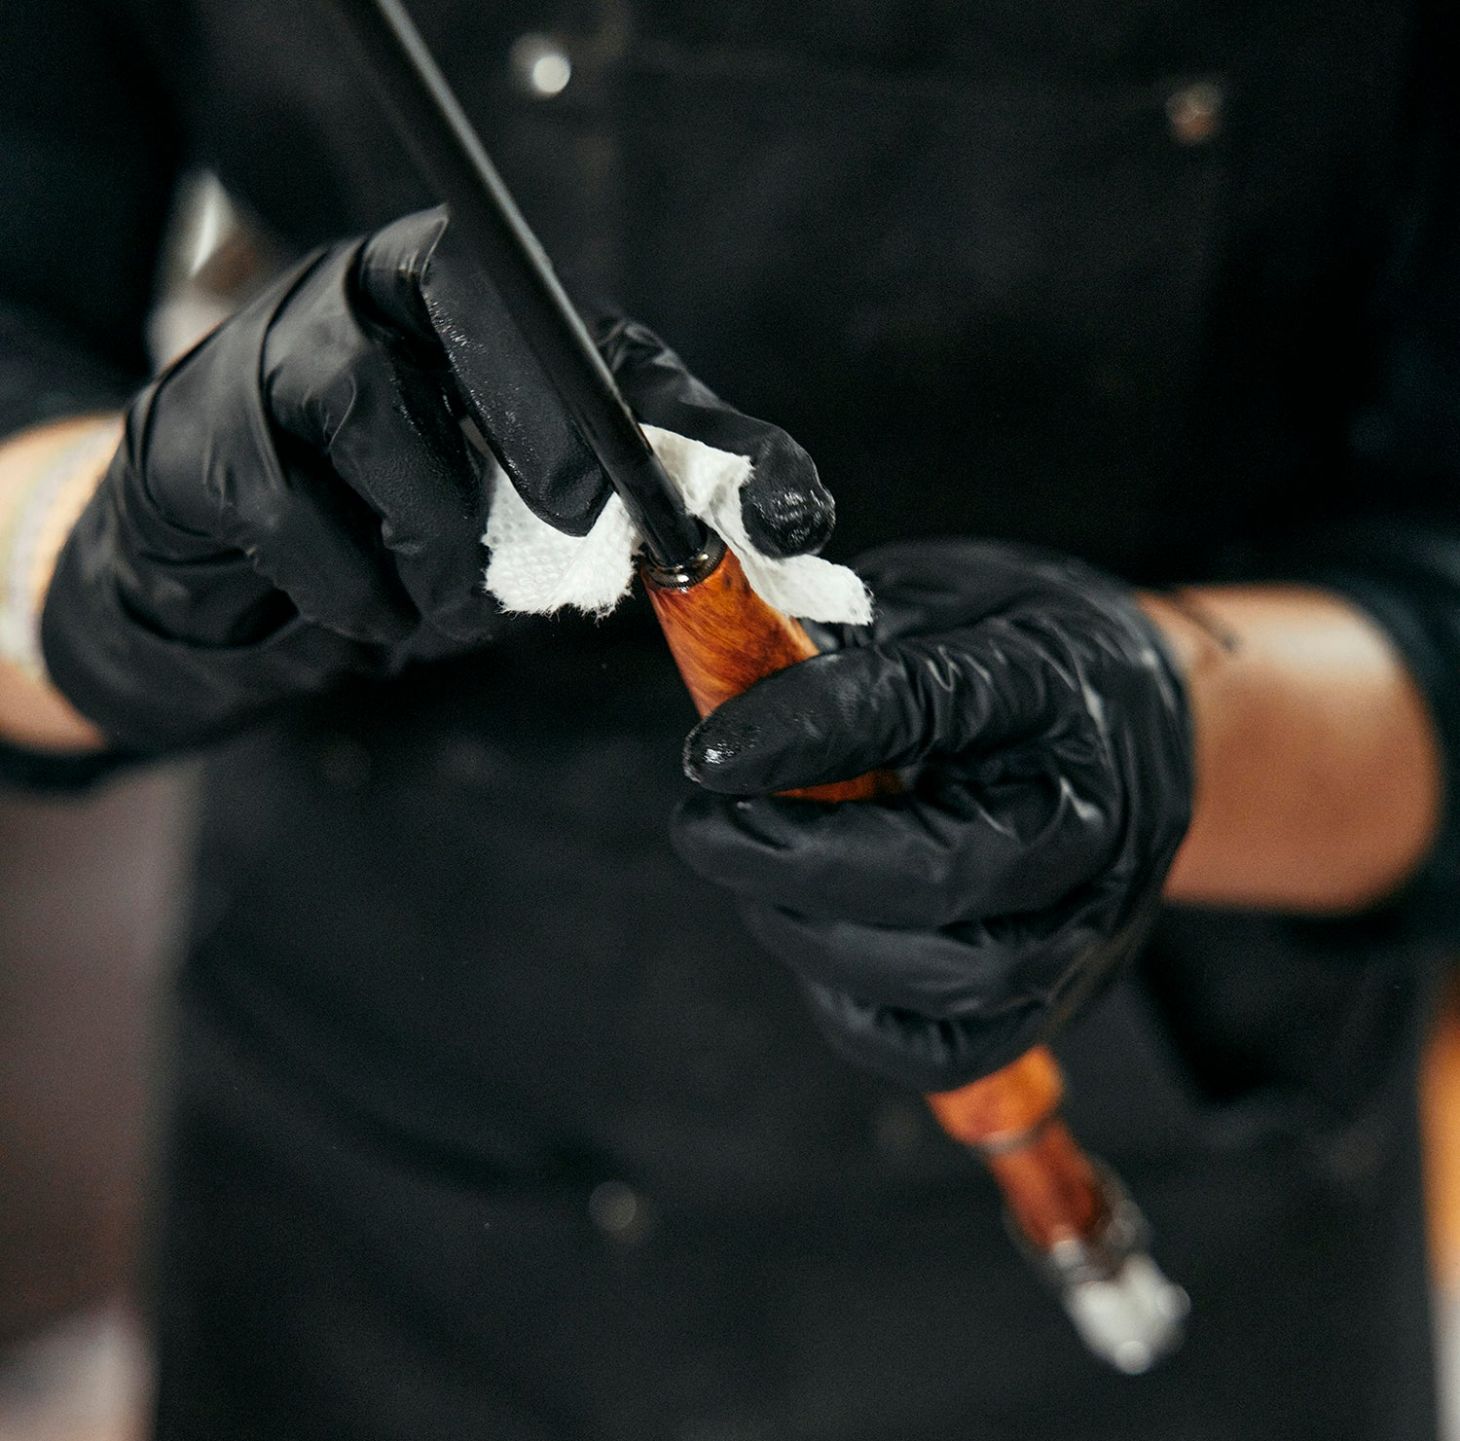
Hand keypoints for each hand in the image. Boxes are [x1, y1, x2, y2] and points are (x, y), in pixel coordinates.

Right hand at [40, 206, 830, 750]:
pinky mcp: (188, 435)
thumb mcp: (545, 506)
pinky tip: (380, 617)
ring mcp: (266, 350)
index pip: (555, 302)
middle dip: (537, 417)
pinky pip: (277, 502)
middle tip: (581, 517)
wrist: (242, 578)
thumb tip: (794, 517)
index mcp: (462, 301)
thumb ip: (654, 491)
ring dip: (431, 533)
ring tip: (451, 596)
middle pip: (459, 295)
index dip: (634, 384)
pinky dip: (351, 586)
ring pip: (362, 405)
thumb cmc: (413, 528)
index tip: (697, 491)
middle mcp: (363, 293)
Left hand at [673, 540, 1193, 1090]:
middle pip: (947, 874)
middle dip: (799, 864)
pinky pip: (954, 1048)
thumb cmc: (1015, 647)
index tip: (710, 752)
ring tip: (754, 876)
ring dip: (819, 938)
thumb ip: (838, 642)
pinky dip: (860, 1010)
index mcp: (1052, 688)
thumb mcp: (932, 597)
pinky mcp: (1063, 993)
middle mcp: (1091, 815)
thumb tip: (725, 699)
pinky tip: (814, 939)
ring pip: (954, 978)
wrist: (1133, 716)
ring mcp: (1090, 919)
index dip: (806, 731)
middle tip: (705, 829)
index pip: (928, 708)